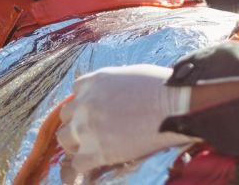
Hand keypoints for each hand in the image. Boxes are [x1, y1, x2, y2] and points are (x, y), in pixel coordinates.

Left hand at [57, 64, 197, 172]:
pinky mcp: (96, 151)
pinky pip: (77, 163)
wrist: (174, 105)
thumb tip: (113, 96)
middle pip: (66, 116)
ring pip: (64, 139)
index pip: (75, 92)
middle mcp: (84, 103)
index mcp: (93, 82)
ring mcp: (87, 127)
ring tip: (92, 147)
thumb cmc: (161, 87)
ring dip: (76, 143)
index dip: (86, 102)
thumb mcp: (130, 74)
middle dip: (77, 122)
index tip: (96, 110)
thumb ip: (112, 85)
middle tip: (94, 130)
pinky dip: (85, 164)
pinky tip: (98, 162)